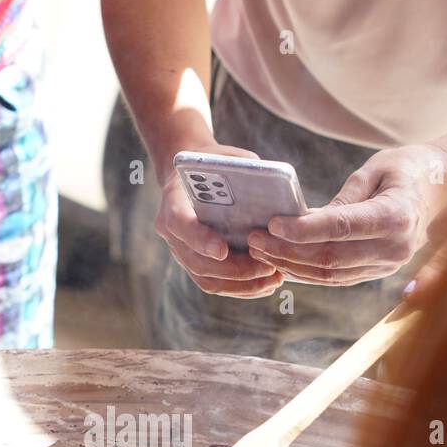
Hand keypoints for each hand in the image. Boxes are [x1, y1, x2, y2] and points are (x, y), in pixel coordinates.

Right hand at [155, 143, 285, 297]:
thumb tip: (274, 195)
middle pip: (197, 262)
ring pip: (207, 279)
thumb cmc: (214, 163)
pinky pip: (215, 283)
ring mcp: (181, 252)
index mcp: (173, 201)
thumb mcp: (228, 159)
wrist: (192, 175)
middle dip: (234, 270)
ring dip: (241, 285)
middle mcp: (171, 233)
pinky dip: (241, 288)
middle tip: (268, 268)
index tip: (222, 250)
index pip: (181, 225)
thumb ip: (243, 175)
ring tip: (273, 279)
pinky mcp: (195, 264)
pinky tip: (266, 284)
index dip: (200, 240)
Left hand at [246, 143, 446, 285]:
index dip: (304, 229)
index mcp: (396, 216)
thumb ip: (344, 197)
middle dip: (287, 251)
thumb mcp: (375, 170)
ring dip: (291, 265)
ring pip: (330, 274)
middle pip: (331, 258)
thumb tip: (306, 220)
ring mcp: (387, 266)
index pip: (341, 227)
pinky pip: (337, 278)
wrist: (443, 189)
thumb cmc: (407, 169)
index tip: (273, 224)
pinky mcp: (377, 273)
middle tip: (254, 239)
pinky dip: (307, 272)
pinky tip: (282, 262)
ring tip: (260, 251)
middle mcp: (394, 248)